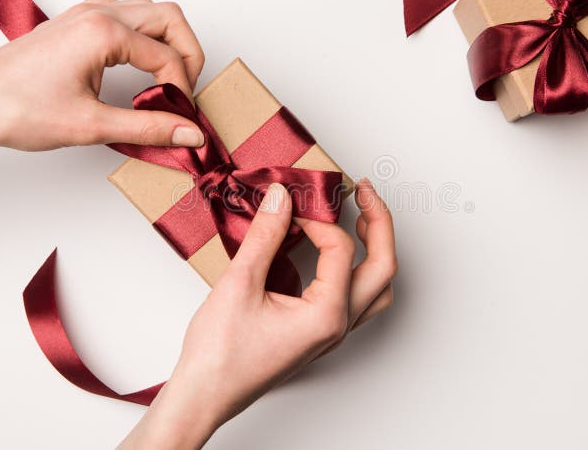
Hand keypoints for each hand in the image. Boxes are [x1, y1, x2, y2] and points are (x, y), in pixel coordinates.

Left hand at [0, 0, 205, 151]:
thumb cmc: (17, 109)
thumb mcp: (92, 126)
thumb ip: (149, 128)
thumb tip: (189, 134)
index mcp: (103, 32)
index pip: (167, 56)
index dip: (182, 91)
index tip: (182, 119)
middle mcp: (98, 13)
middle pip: (170, 18)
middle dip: (188, 55)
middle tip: (186, 93)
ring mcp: (86, 13)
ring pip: (150, 11)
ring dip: (168, 42)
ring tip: (168, 82)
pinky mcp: (78, 22)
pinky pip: (127, 16)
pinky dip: (145, 39)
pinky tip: (140, 69)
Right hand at [120, 178, 396, 448]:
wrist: (205, 395)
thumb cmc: (220, 354)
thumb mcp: (240, 283)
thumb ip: (265, 235)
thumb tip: (281, 197)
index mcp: (326, 315)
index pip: (340, 249)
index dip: (317, 219)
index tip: (291, 205)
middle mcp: (338, 326)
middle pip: (382, 267)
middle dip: (378, 223)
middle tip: (362, 192)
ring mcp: (332, 334)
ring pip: (377, 288)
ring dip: (376, 251)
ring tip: (362, 221)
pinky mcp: (319, 335)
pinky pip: (356, 301)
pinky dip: (356, 271)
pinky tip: (334, 257)